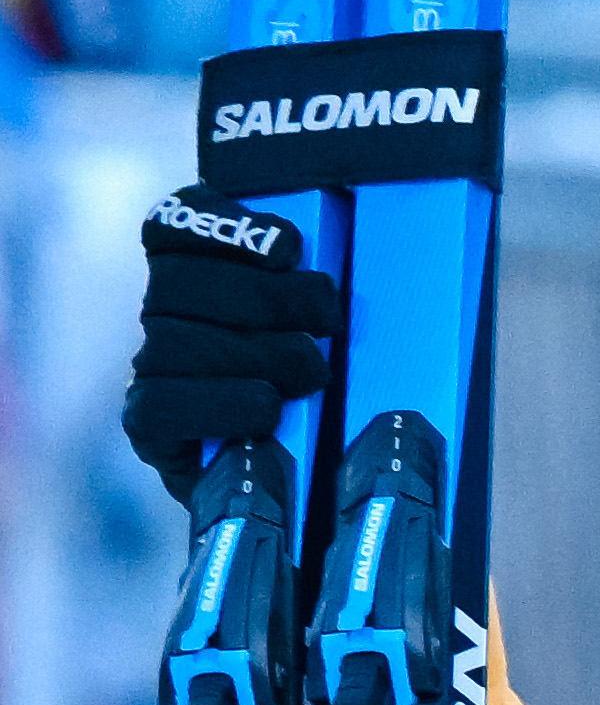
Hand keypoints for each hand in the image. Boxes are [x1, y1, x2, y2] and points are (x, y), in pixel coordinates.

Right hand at [130, 194, 339, 491]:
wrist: (314, 482)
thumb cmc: (338, 393)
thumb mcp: (342, 326)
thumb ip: (325, 279)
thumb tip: (347, 243)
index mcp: (198, 271)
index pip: (174, 222)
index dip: (223, 226)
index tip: (288, 248)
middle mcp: (163, 315)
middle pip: (178, 280)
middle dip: (266, 297)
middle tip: (329, 323)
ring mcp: (150, 371)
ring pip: (173, 341)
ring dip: (258, 355)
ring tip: (313, 378)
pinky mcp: (148, 426)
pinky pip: (163, 404)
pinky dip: (223, 404)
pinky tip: (268, 409)